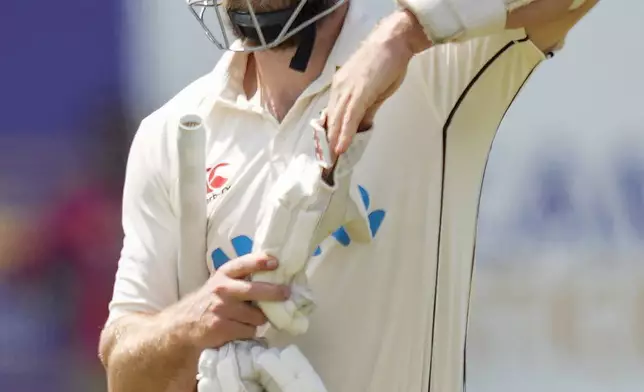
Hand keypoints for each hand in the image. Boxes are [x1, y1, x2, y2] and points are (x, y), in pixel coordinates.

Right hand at [169, 253, 290, 349]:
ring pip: (256, 315)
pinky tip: (240, 328)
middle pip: (255, 290)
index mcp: (224, 274)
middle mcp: (222, 289)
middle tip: (286, 293)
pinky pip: (249, 330)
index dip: (260, 262)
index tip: (276, 262)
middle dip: (275, 292)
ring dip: (258, 319)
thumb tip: (275, 277)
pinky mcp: (222, 327)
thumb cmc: (211, 301)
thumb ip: (242, 279)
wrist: (184, 324)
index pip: (244, 264)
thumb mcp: (223, 283)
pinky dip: (249, 331)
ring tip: (250, 318)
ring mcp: (222, 309)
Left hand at [324, 10, 428, 155]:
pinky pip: (349, 117)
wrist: (393, 41)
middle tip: (326, 161)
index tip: (327, 148)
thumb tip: (362, 126)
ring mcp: (348, 90)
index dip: (329, 132)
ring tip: (331, 160)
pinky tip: (341, 147)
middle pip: (331, 119)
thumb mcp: (374, 89)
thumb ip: (366, 108)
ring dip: (333, 141)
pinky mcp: (360, 92)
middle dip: (328, 141)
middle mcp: (340, 88)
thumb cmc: (387, 62)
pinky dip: (344, 133)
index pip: (332, 113)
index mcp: (341, 87)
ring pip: (337, 120)